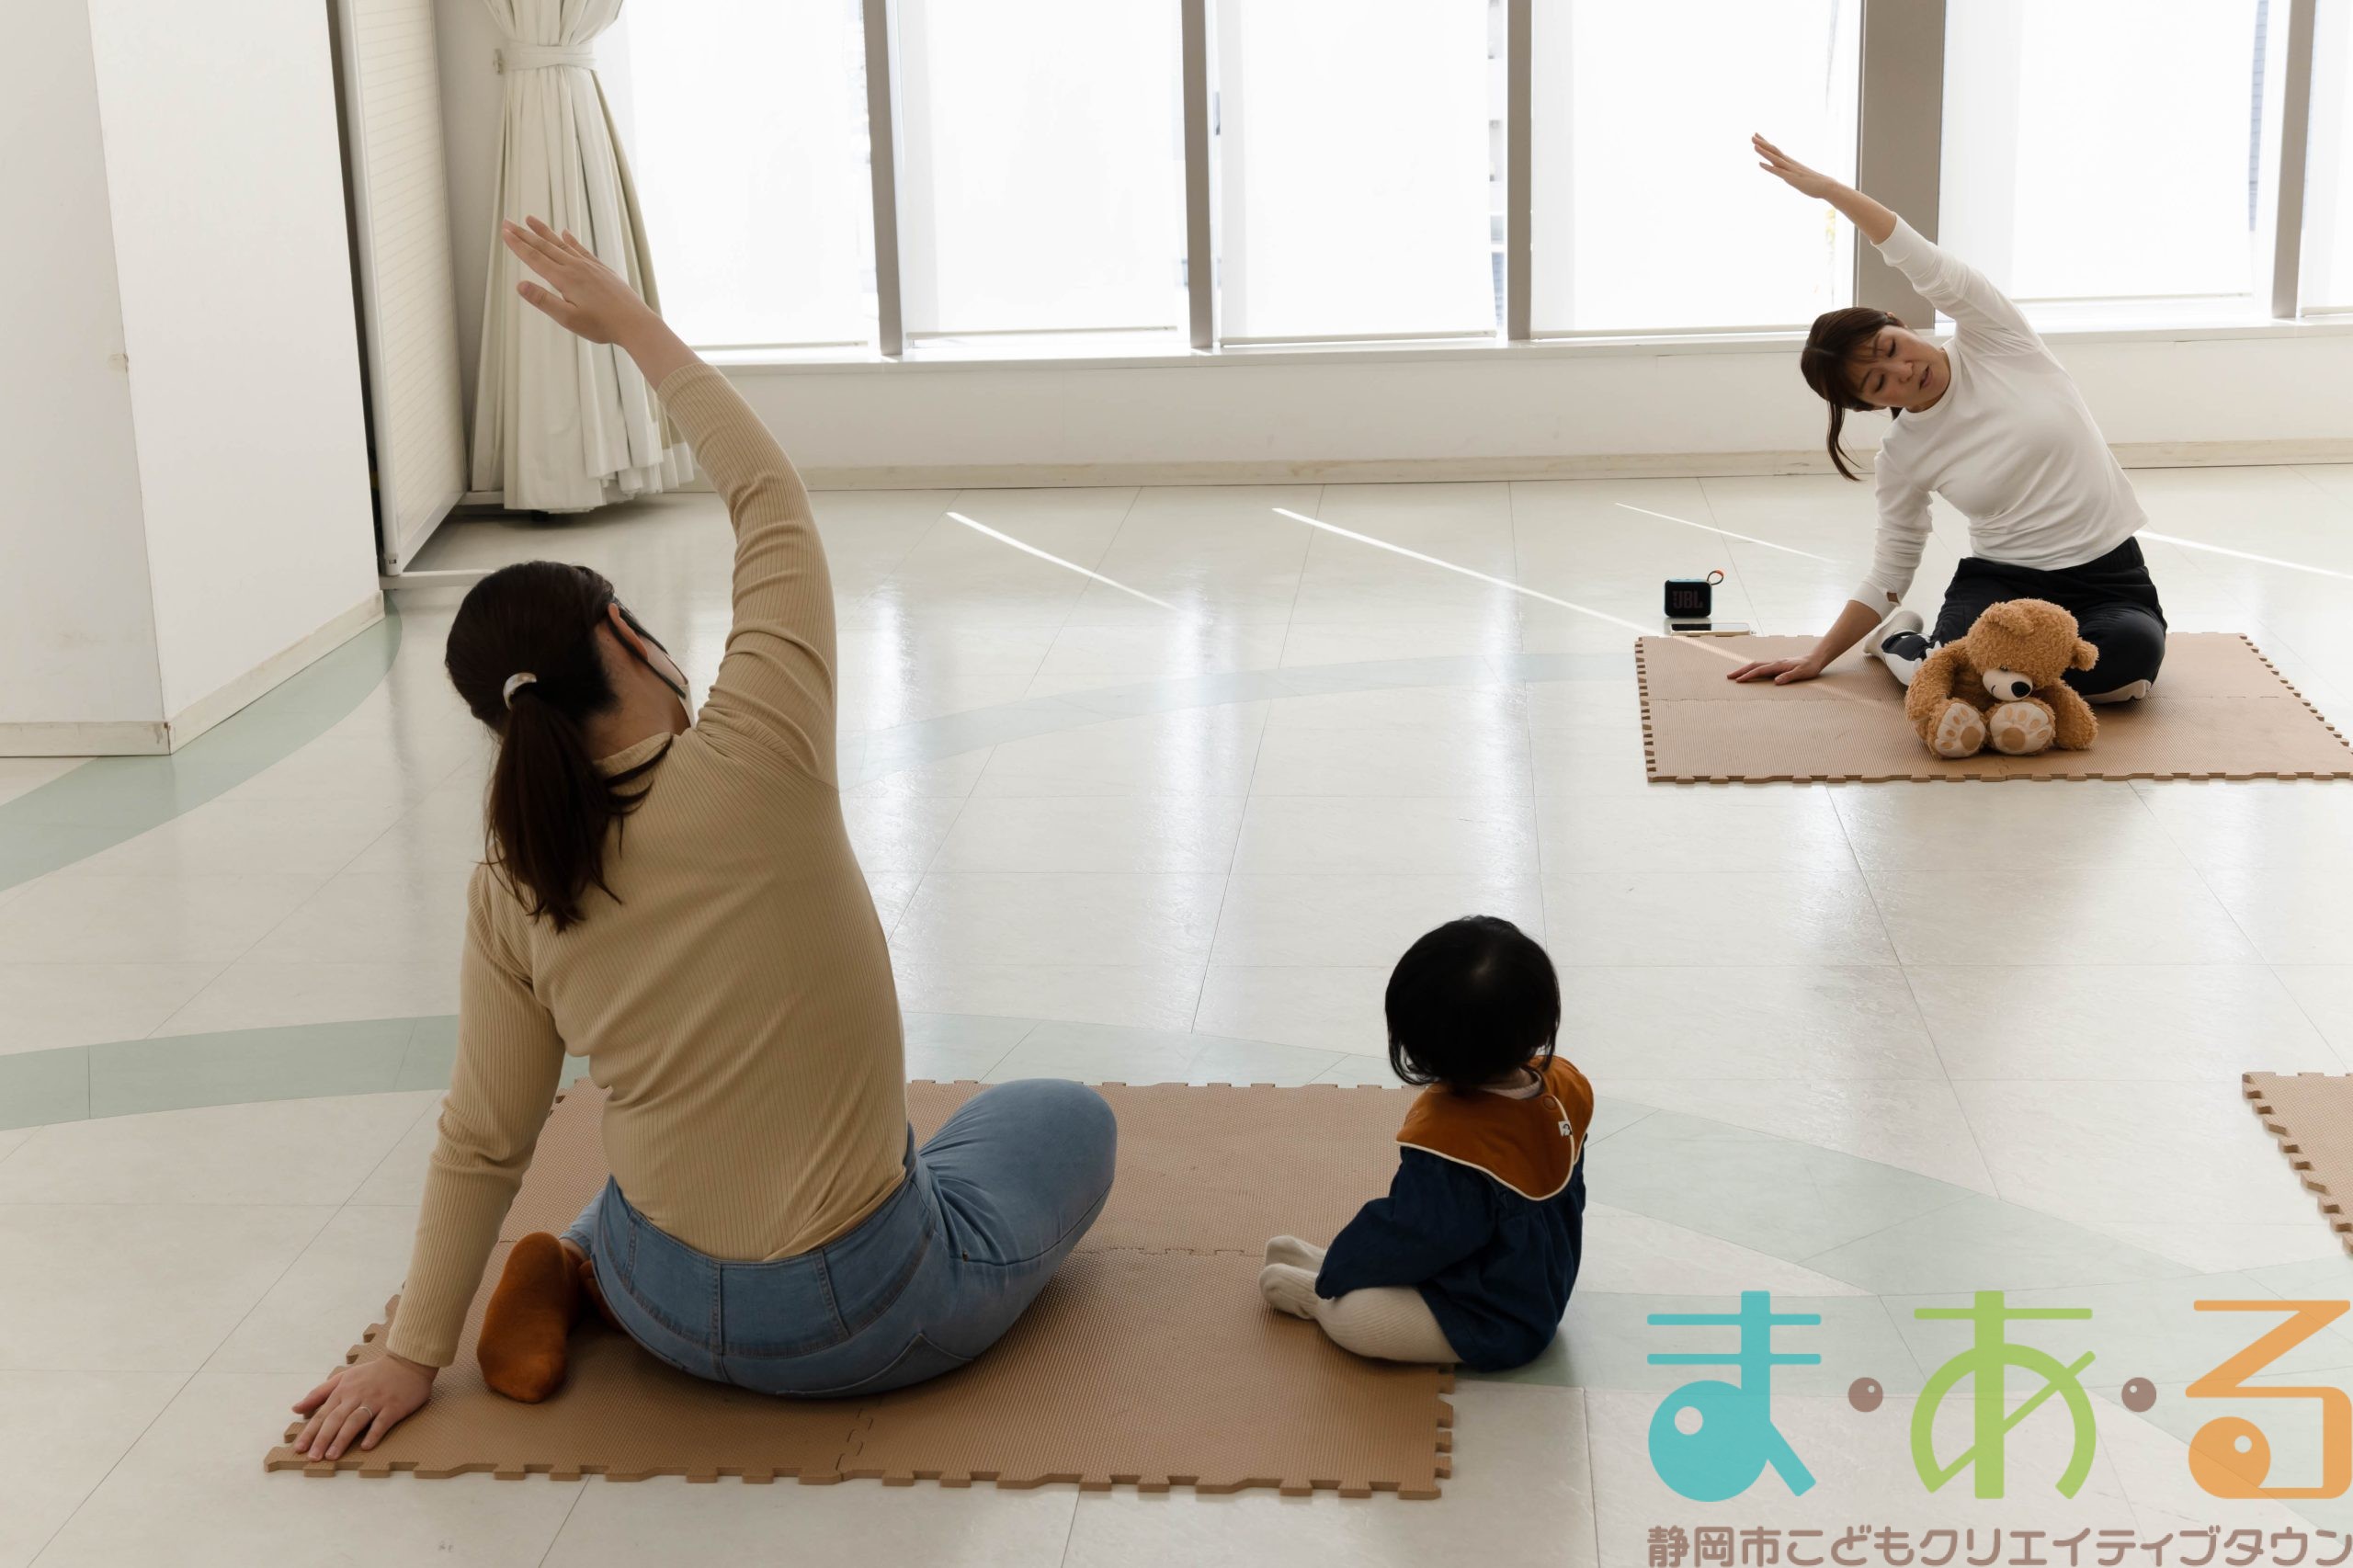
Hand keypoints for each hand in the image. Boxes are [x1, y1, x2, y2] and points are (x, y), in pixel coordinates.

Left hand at [291, 1353, 434, 1460]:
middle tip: (313, 1458)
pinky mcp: (394, 1406)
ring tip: (332, 1456)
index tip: (299, 1449)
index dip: (310, 1432)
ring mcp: (376, 1401)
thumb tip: (295, 1408)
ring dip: (343, 1439)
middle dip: (322, 1439)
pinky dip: (373, 1433)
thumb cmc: (374, 1372)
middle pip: (336, 1419)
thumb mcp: (344, 1377)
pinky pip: (382, 1422)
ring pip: (355, 1421)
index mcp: (343, 1390)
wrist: (408, 1361)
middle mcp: (357, 1396)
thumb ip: (319, 1393)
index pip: (322, 1414)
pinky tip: (366, 1446)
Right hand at [501, 217, 654, 345]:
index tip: (504, 232)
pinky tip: (565, 233)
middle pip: (544, 247)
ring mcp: (590, 266)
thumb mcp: (568, 319)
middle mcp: (576, 267)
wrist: (635, 322)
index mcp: (565, 279)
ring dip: (544, 232)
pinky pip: (581, 249)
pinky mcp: (601, 269)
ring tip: (530, 219)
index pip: (535, 258)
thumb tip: (520, 285)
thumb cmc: (602, 325)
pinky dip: (570, 240)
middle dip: (524, 234)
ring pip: (561, 244)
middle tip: (508, 222)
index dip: (517, 245)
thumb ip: (544, 301)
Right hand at [1726, 656, 1824, 685]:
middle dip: (1741, 671)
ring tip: (1736, 675)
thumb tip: (1776, 681)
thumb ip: (1788, 676)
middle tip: (1729, 676)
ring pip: (1756, 665)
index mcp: (1778, 665)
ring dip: (1745, 669)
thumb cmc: (1809, 667)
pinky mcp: (1777, 665)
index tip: (1738, 680)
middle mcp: (1775, 663)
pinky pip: (1761, 667)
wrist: (1815, 659)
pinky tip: (1751, 673)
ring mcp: (1775, 663)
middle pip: (1754, 665)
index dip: (1748, 676)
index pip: (1760, 670)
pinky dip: (1752, 669)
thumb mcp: (1801, 673)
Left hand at [1752, 134, 1838, 200]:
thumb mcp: (1797, 176)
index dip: (1766, 144)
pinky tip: (1760, 164)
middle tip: (1752, 135)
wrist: (1826, 186)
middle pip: (1774, 151)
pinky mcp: (1791, 178)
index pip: (1776, 151)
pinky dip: (1769, 167)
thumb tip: (1785, 174)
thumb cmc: (1813, 182)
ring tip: (1754, 145)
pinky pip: (1778, 172)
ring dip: (1764, 152)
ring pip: (1775, 159)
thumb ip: (1790, 173)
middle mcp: (1789, 163)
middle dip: (1763, 143)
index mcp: (1790, 163)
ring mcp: (1790, 169)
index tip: (1758, 137)